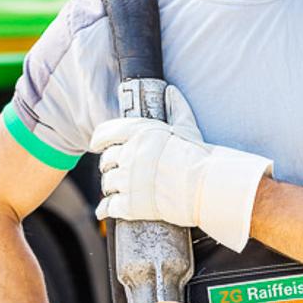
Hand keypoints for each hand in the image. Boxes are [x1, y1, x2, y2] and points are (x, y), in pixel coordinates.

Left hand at [90, 86, 272, 250]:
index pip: (106, 133)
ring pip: (106, 184)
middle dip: (108, 167)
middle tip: (116, 172)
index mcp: (139, 133)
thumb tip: (170, 91)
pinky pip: (108, 207)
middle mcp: (129, 155)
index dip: (99, 140)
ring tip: (118, 191)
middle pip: (106, 161)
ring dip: (110, 188)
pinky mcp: (130, 205)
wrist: (206, 186)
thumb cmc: (199, 156)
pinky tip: (106, 211)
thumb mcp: (187, 127)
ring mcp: (128, 181)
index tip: (96, 146)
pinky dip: (106, 209)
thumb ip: (176, 108)